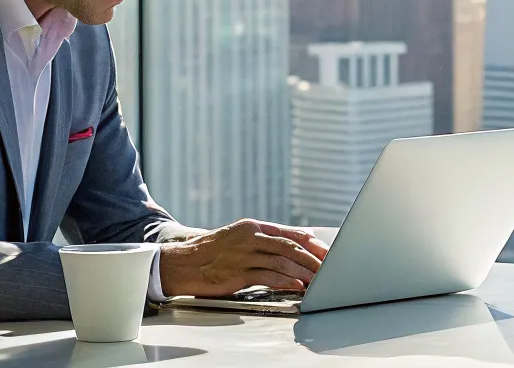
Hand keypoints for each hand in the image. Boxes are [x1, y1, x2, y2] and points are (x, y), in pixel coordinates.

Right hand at [158, 218, 329, 296]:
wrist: (183, 263)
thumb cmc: (212, 253)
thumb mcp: (238, 238)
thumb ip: (262, 240)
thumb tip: (292, 244)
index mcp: (252, 227)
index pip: (287, 233)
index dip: (309, 242)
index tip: (325, 250)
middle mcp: (250, 238)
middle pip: (289, 247)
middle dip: (313, 257)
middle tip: (330, 266)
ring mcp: (244, 255)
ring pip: (282, 261)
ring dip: (304, 271)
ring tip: (320, 279)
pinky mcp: (238, 273)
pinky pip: (268, 276)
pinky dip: (286, 281)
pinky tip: (298, 285)